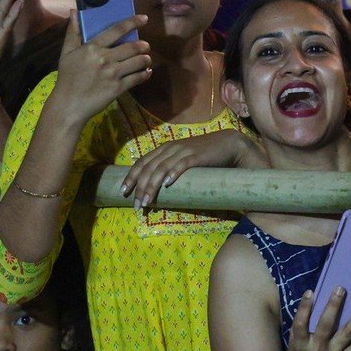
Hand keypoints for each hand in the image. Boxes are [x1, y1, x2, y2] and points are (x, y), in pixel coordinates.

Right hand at [49, 13, 151, 122]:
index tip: (144, 19)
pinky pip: (137, 78)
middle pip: (133, 47)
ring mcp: (113, 73)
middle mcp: (105, 58)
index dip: (132, 22)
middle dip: (143, 45)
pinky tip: (146, 72)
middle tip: (145, 46)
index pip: (116, 30)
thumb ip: (72, 32)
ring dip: (146, 59)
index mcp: (92, 47)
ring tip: (146, 59)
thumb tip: (74, 11)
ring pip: (138, 61)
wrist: (69, 105)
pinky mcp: (118, 88)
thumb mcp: (66, 53)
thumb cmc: (67, 78)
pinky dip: (145, 74)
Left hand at [120, 129, 266, 208]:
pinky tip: (167, 184)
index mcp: (165, 148)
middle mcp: (171, 148)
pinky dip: (173, 174)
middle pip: (149, 168)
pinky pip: (182, 165)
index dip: (131, 176)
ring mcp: (183, 151)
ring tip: (147, 201)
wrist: (227, 145)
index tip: (123, 192)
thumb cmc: (204, 155)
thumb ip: (169, 167)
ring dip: (151, 186)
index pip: (142, 162)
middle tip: (137, 205)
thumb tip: (154, 186)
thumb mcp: (181, 158)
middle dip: (139, 187)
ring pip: (161, 169)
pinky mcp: (196, 156)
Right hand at [283, 286, 350, 350]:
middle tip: (341, 289)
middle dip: (334, 306)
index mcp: (300, 344)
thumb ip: (302, 324)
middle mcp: (317, 350)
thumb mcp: (294, 340)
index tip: (310, 292)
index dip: (304, 308)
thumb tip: (315, 298)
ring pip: (347, 333)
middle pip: (326, 326)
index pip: (300, 325)